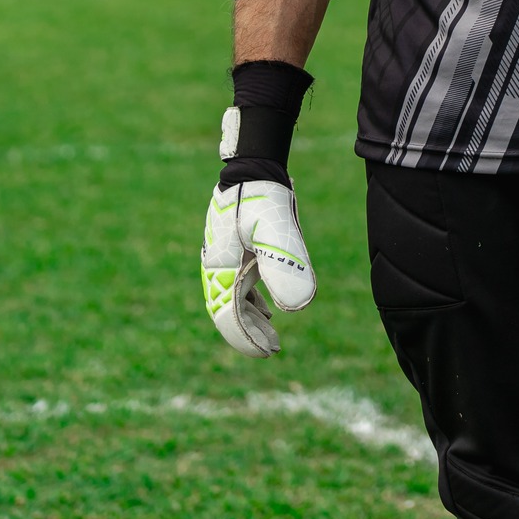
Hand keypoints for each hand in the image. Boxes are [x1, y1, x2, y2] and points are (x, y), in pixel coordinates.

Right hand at [201, 177, 316, 355]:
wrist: (255, 166)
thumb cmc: (263, 195)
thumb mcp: (277, 230)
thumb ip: (286, 264)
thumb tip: (300, 308)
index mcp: (220, 265)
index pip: (228, 314)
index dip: (246, 337)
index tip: (268, 352)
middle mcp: (217, 266)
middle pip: (228, 311)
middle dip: (248, 334)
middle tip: (273, 350)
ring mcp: (225, 259)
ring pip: (233, 300)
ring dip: (251, 321)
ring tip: (272, 338)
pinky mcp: (235, 252)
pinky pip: (239, 286)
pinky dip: (252, 303)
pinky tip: (268, 312)